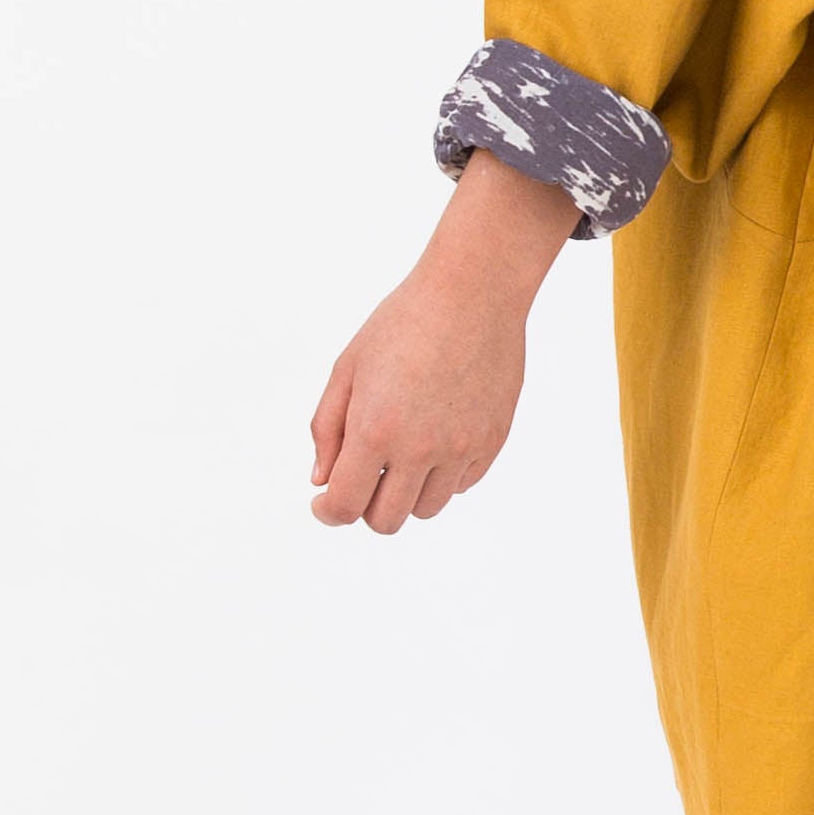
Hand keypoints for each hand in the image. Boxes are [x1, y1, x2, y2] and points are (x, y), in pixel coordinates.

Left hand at [308, 156, 581, 532]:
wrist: (472, 293)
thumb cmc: (403, 322)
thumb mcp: (348, 368)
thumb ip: (327, 429)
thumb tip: (322, 481)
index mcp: (376, 430)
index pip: (344, 506)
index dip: (327, 512)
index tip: (323, 502)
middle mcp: (420, 449)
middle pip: (386, 521)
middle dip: (365, 507)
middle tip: (362, 477)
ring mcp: (461, 449)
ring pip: (426, 509)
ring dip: (406, 493)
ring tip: (401, 455)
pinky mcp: (491, 442)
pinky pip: (460, 484)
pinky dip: (442, 475)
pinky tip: (434, 437)